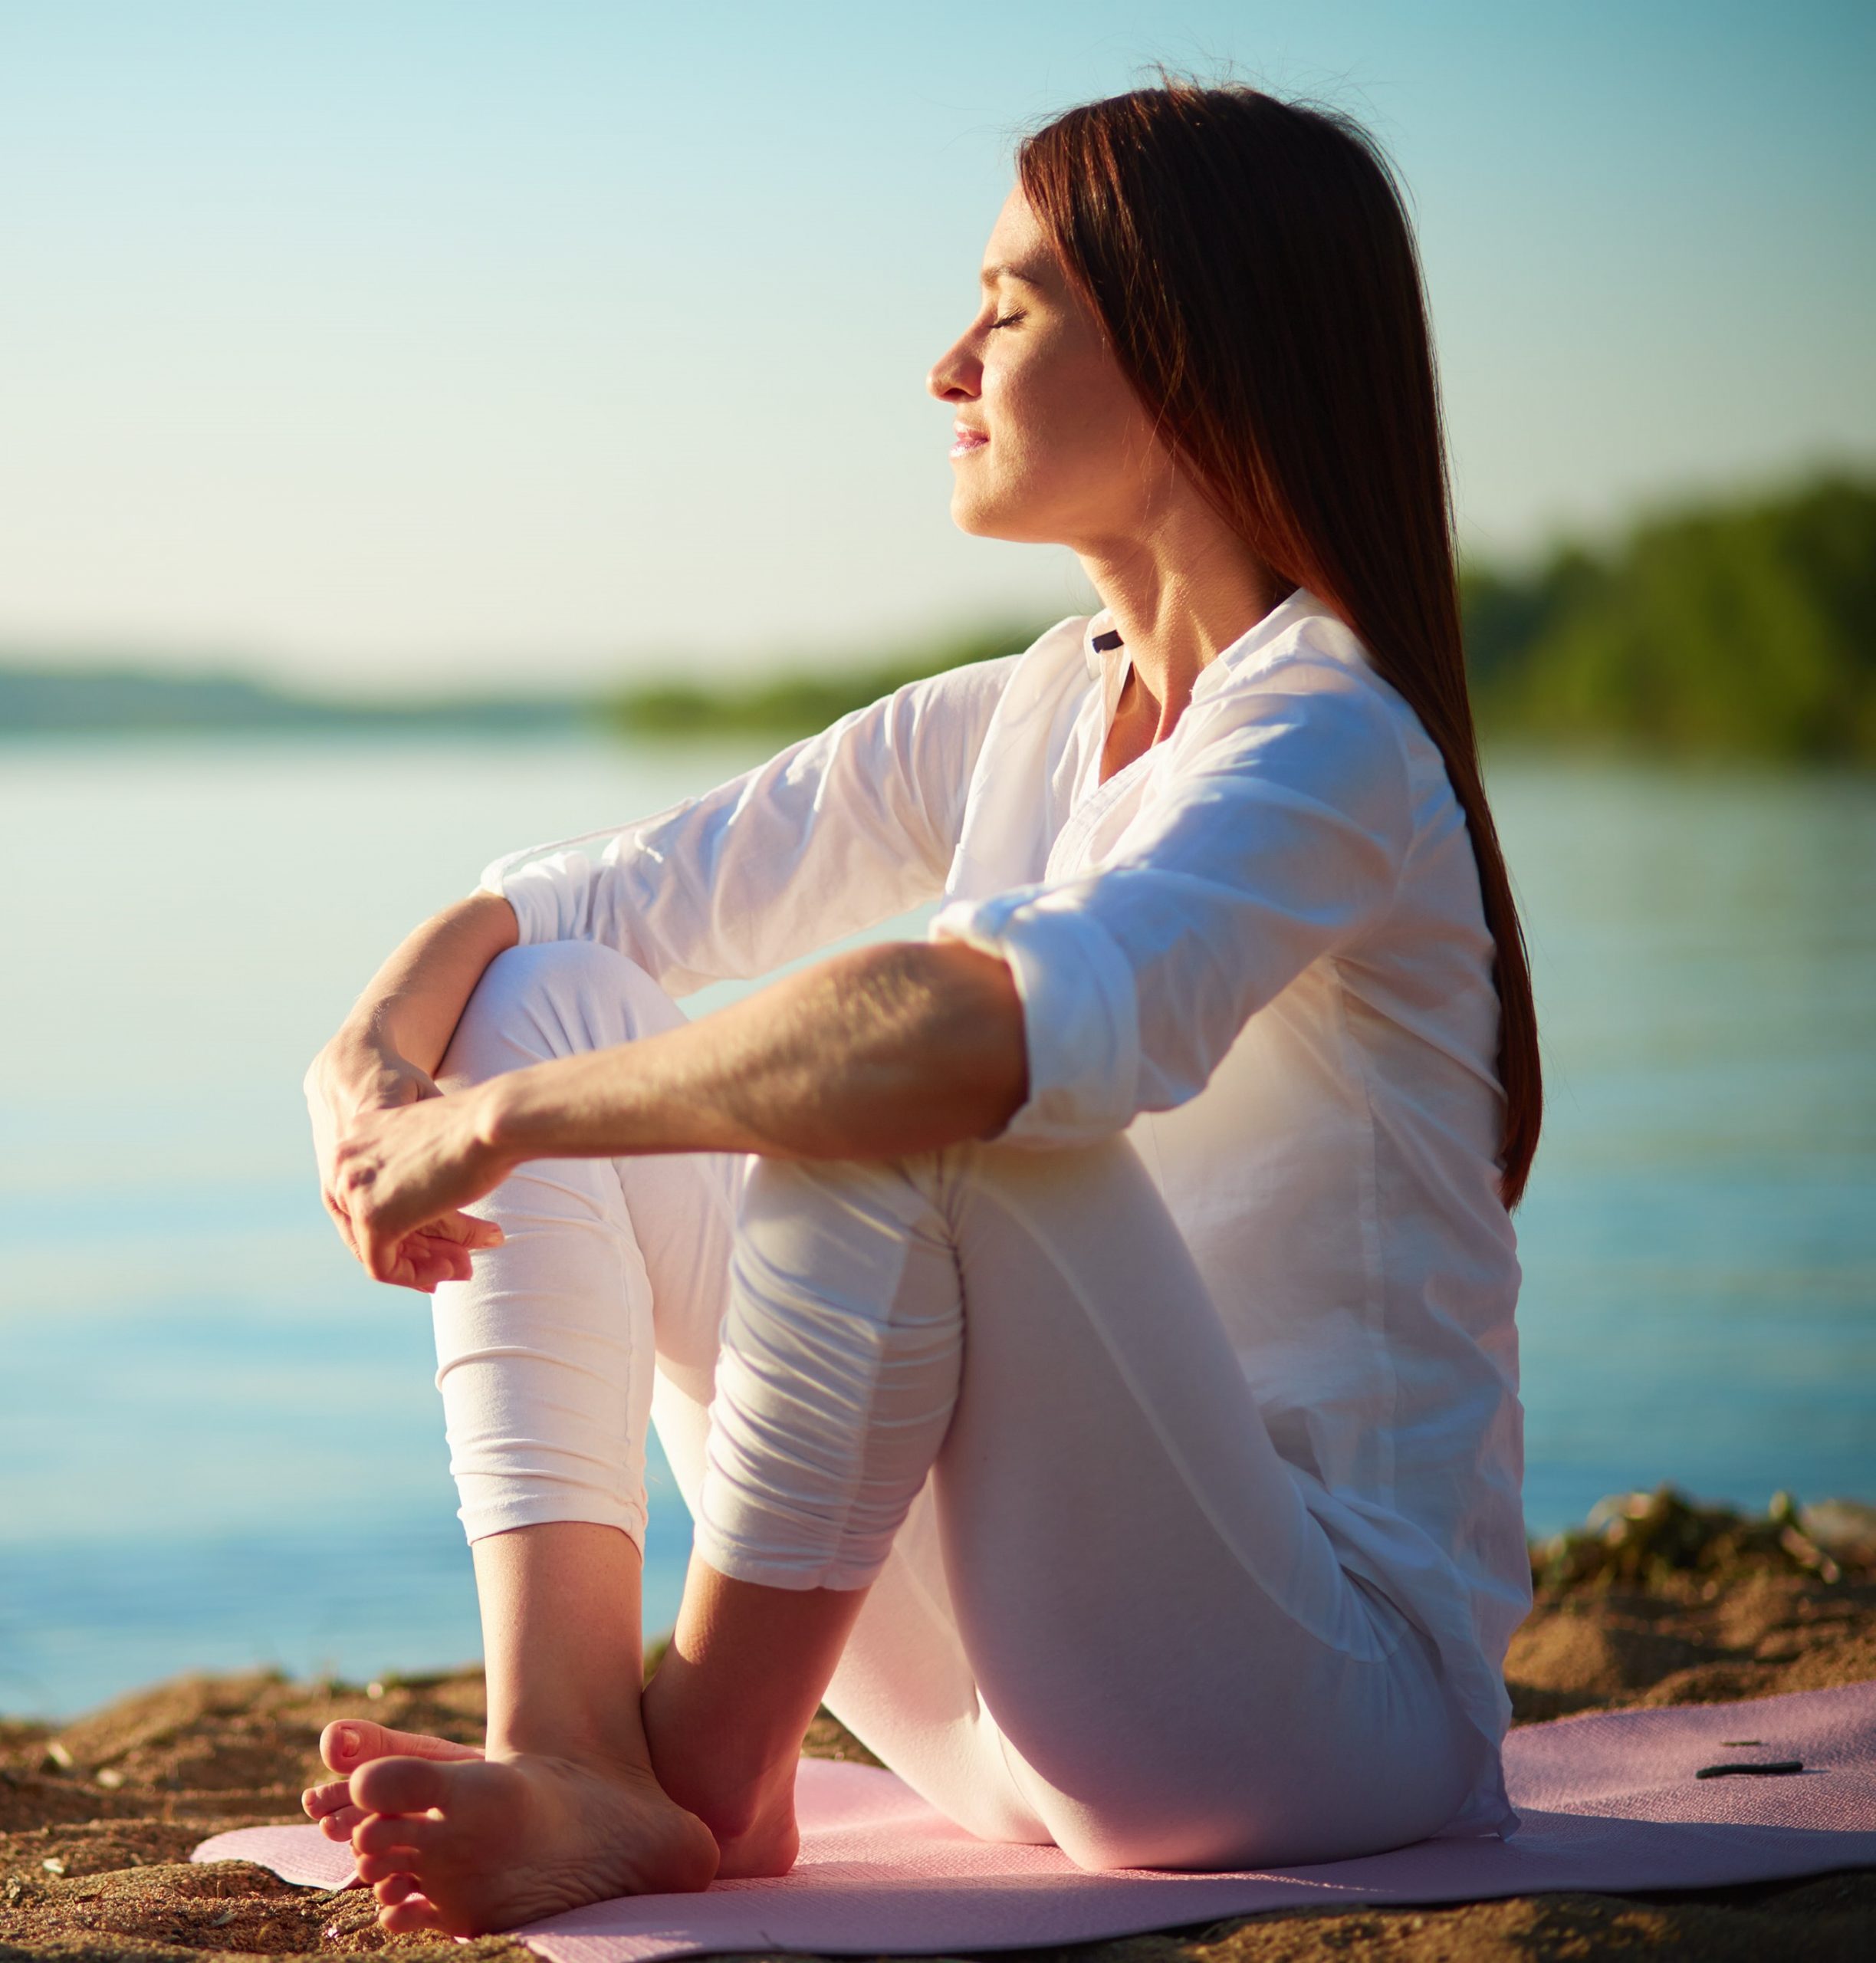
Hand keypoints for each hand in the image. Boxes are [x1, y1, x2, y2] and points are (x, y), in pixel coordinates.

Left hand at [330, 1090, 512, 1289]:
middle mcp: (344, 1160)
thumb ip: (420, 1175)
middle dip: (419, 1248)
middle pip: (369, 1222)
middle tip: (459, 1262)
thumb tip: (430, 1210)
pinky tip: (451, 1268)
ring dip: (423, 1264)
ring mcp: (353, 1188)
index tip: (440, 1240)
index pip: (368, 1195)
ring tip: (463, 1269)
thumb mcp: (437, 1148)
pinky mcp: (371, 1217)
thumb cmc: (482, 1127)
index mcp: (358, 1133)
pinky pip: (382, 1265)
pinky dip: (416, 1274)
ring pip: (376, 1245)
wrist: (494, 1122)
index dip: (405, 1223)